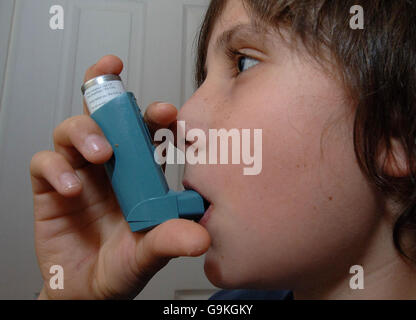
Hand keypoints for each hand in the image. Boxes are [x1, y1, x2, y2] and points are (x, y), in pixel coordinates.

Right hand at [30, 55, 209, 299]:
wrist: (88, 291)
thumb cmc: (123, 267)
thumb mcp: (149, 253)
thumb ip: (170, 240)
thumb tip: (201, 237)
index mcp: (139, 174)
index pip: (146, 133)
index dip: (154, 115)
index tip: (166, 111)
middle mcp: (110, 167)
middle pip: (104, 115)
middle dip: (108, 95)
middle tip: (115, 89)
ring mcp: (78, 173)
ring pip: (73, 131)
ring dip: (86, 133)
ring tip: (101, 154)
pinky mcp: (50, 188)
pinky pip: (45, 163)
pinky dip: (56, 168)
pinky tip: (71, 187)